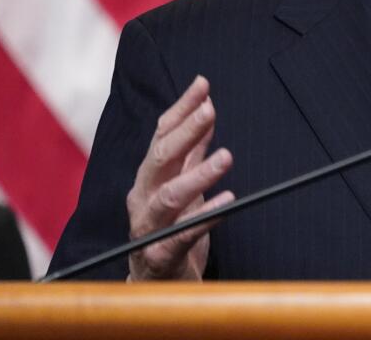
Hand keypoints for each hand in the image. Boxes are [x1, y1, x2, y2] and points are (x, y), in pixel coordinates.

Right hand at [125, 75, 233, 279]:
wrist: (158, 286)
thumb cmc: (172, 229)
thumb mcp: (184, 183)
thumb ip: (193, 149)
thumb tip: (207, 107)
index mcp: (149, 177)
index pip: (161, 135)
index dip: (181, 109)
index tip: (202, 84)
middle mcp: (142, 197)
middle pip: (160, 159)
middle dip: (184, 132)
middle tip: (209, 110)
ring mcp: (147, 228)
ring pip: (169, 196)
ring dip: (198, 175)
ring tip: (226, 157)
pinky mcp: (159, 257)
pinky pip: (182, 234)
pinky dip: (205, 217)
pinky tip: (228, 203)